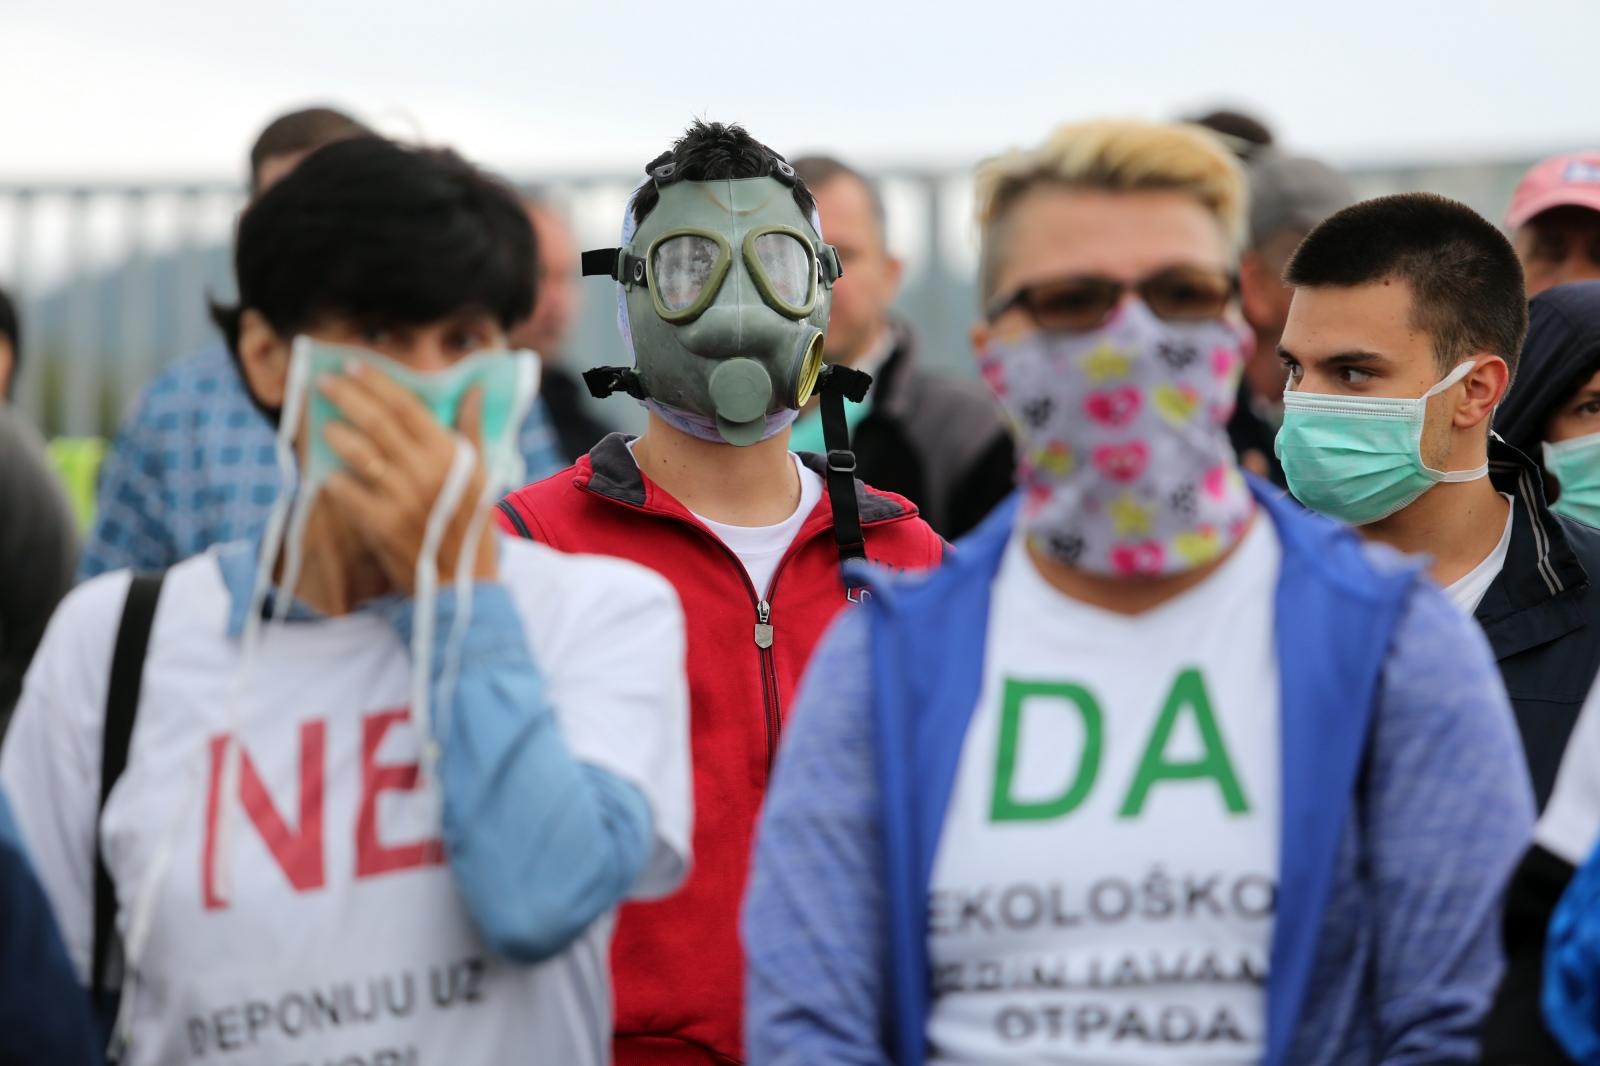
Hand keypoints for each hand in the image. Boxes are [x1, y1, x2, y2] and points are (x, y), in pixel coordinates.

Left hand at [318, 361, 497, 594]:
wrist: (463, 583)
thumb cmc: (469, 525)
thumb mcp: (479, 475)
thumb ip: (471, 429)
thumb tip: (472, 390)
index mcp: (451, 455)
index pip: (407, 406)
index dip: (377, 382)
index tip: (352, 366)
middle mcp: (425, 471)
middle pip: (376, 421)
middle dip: (346, 395)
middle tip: (323, 381)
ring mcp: (400, 497)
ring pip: (357, 451)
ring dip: (335, 434)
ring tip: (325, 427)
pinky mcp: (379, 524)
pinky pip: (345, 489)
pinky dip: (335, 479)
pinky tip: (330, 475)